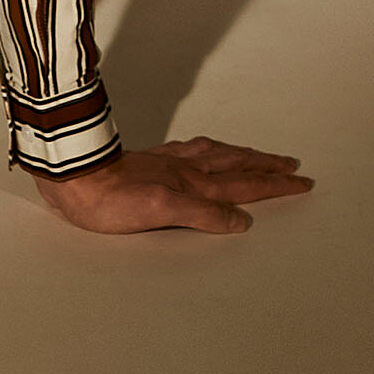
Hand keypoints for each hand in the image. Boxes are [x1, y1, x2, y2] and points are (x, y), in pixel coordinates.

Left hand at [32, 136, 312, 234]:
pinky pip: (191, 152)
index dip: (274, 185)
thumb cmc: (109, 199)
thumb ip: (203, 215)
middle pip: (236, 166)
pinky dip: (210, 152)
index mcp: (192, 185)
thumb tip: (242, 220)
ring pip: (216, 156)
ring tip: (260, 155)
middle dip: (267, 167)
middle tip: (293, 166)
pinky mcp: (148, 163)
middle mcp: (184, 171)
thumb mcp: (161, 212)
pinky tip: (205, 153)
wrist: (71, 177)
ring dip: (243, 157)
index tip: (302, 182)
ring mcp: (166, 164)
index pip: (243, 185)